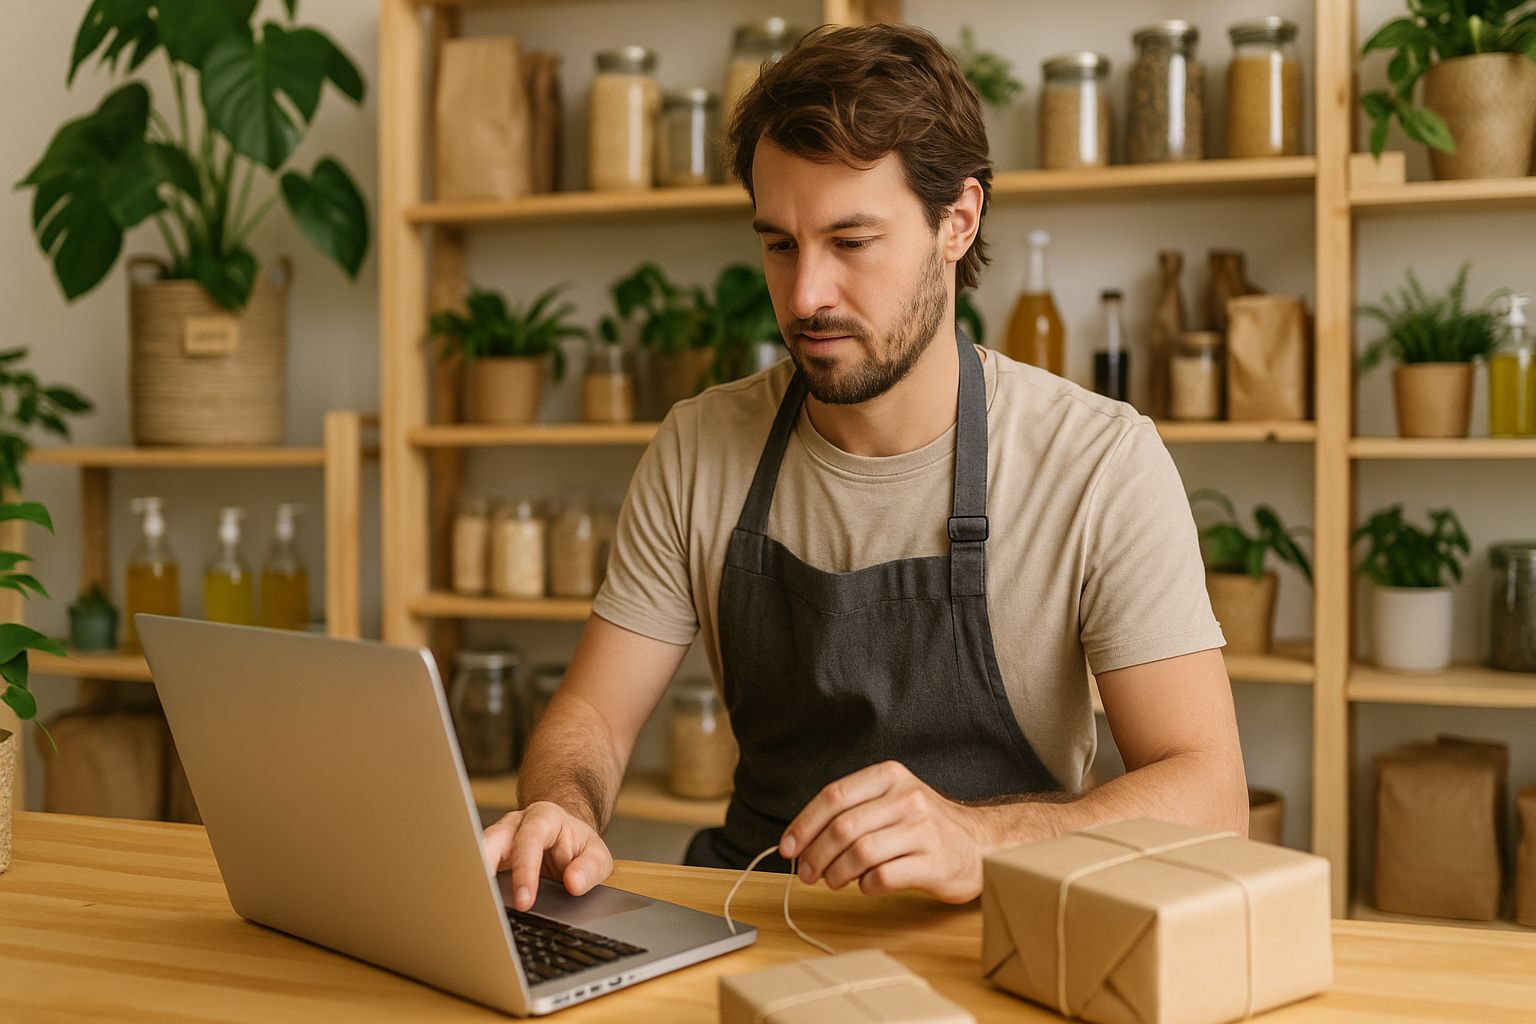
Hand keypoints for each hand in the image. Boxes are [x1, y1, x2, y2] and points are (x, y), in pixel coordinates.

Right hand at [482, 801, 613, 911]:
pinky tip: (472, 908)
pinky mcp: (487, 856)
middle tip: (483, 902)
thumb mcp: (597, 855)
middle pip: (491, 839)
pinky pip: (474, 870)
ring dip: (472, 879)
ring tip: (471, 907)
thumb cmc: (577, 846)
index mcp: (544, 817)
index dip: (525, 870)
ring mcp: (497, 839)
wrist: (564, 836)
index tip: (524, 901)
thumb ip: (590, 868)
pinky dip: (473, 888)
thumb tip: (574, 884)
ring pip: (475, 853)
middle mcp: (515, 825)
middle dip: (484, 868)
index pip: (530, 839)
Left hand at [779, 761, 995, 903]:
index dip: (804, 825)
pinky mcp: (934, 862)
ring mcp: (923, 830)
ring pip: (860, 853)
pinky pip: (884, 877)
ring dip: (836, 874)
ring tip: (833, 882)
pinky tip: (866, 886)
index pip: (833, 796)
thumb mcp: (890, 800)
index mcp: (889, 776)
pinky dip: (865, 886)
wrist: (979, 845)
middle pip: (842, 827)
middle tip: (806, 874)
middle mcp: (907, 798)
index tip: (788, 848)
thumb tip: (800, 841)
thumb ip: (851, 811)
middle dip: (815, 855)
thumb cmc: (923, 825)